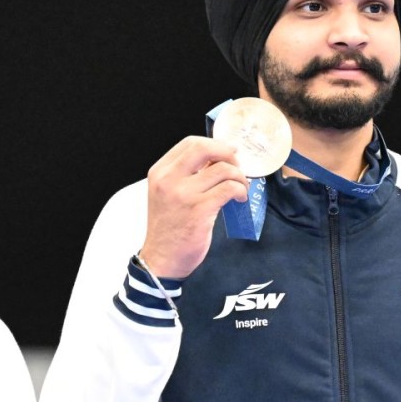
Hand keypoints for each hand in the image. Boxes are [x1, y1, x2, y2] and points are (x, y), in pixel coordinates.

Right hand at [139, 136, 248, 278]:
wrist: (162, 258)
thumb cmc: (168, 227)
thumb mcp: (166, 194)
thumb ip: (184, 175)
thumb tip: (216, 159)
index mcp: (160, 172)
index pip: (190, 143)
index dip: (214, 144)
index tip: (227, 153)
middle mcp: (169, 180)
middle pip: (204, 148)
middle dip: (227, 153)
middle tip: (236, 165)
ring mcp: (184, 195)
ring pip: (222, 169)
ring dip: (239, 176)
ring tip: (240, 188)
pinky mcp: (200, 210)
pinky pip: (229, 188)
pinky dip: (240, 190)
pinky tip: (239, 198)